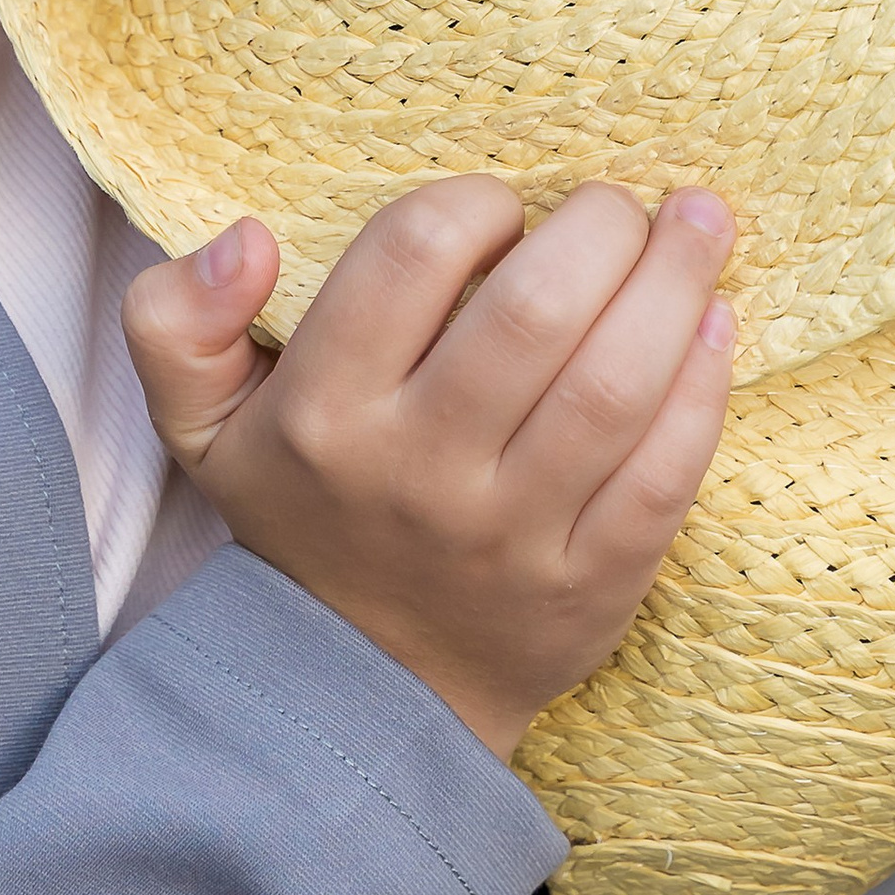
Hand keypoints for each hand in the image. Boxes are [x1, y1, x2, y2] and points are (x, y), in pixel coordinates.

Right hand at [123, 179, 737, 756]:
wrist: (368, 692)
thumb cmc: (304, 515)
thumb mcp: (202, 425)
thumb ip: (176, 320)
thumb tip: (246, 237)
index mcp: (325, 412)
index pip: (413, 253)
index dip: (475, 202)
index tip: (501, 205)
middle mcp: (420, 470)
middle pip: (537, 311)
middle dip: (603, 228)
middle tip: (623, 202)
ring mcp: (513, 534)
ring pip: (615, 386)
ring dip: (676, 283)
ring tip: (699, 222)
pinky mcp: (593, 583)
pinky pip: (666, 473)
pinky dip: (704, 388)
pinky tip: (718, 321)